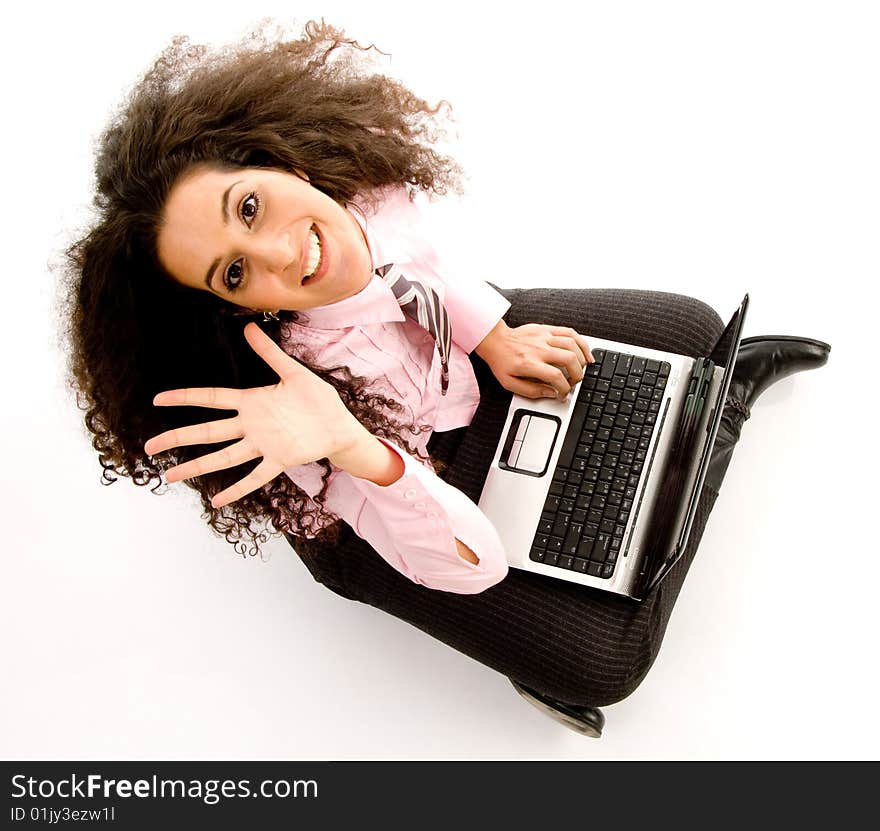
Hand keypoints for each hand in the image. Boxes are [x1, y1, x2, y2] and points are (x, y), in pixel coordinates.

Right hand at [143, 322, 363, 507]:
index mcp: (252, 401)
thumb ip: (270, 352)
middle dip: (178, 438)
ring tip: (170, 478)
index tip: (158, 399)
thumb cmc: (318, 399)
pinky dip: (237, 489)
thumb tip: (248, 327)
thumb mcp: (293, 372)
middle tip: (150, 446)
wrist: (339, 424)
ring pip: (223, 457)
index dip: (185, 398)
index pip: (211, 398)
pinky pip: (254, 477)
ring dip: (197, 466)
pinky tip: (218, 502)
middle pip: (207, 431)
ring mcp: (263, 445)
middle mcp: (251, 425)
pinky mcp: (279, 460)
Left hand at [474, 320, 594, 398]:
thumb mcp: (510, 383)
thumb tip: (551, 393)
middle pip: (569, 360)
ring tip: (583, 368)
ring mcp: (544, 337)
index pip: (556, 376)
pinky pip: (569, 332)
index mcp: (529, 363)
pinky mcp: (547, 329)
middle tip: (574, 382)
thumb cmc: (502, 361)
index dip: (564, 388)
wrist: (495, 341)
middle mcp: (539, 349)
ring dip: (582, 358)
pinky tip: (585, 352)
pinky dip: (581, 342)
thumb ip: (531, 391)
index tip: (563, 393)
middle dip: (577, 374)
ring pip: (572, 345)